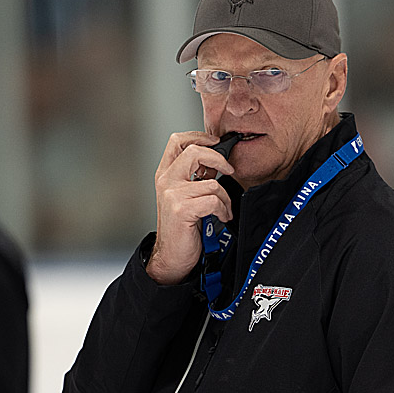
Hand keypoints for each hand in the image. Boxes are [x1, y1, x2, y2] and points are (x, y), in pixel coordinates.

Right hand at [146, 132, 234, 284]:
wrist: (172, 256)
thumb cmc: (181, 227)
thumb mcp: (184, 196)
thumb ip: (194, 177)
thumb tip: (216, 162)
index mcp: (165, 174)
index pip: (177, 140)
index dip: (200, 136)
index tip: (216, 143)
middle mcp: (165, 181)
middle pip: (194, 151)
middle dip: (219, 159)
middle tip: (228, 169)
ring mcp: (172, 194)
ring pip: (212, 182)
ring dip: (225, 197)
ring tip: (223, 208)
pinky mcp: (182, 209)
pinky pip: (214, 200)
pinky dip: (223, 210)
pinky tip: (221, 217)